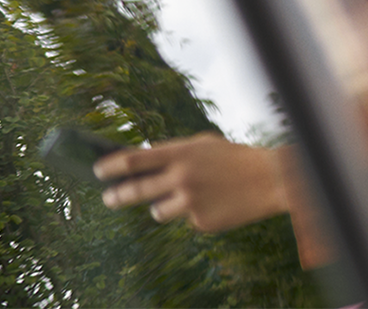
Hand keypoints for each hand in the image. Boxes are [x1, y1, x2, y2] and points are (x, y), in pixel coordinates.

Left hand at [95, 133, 291, 231]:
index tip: (98, 171)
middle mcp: (181, 177)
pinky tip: (214, 203)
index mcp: (181, 153)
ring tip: (186, 196)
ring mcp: (190, 202)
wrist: (269, 179)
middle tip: (107, 198)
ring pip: (157, 210)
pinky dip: (194, 213)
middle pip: (136, 190)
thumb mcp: (201, 145)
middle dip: (117, 196)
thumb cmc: (233, 158)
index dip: (112, 166)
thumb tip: (141, 164)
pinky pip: (186, 219)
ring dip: (163, 206)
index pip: (134, 160)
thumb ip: (173, 153)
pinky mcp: (200, 221)